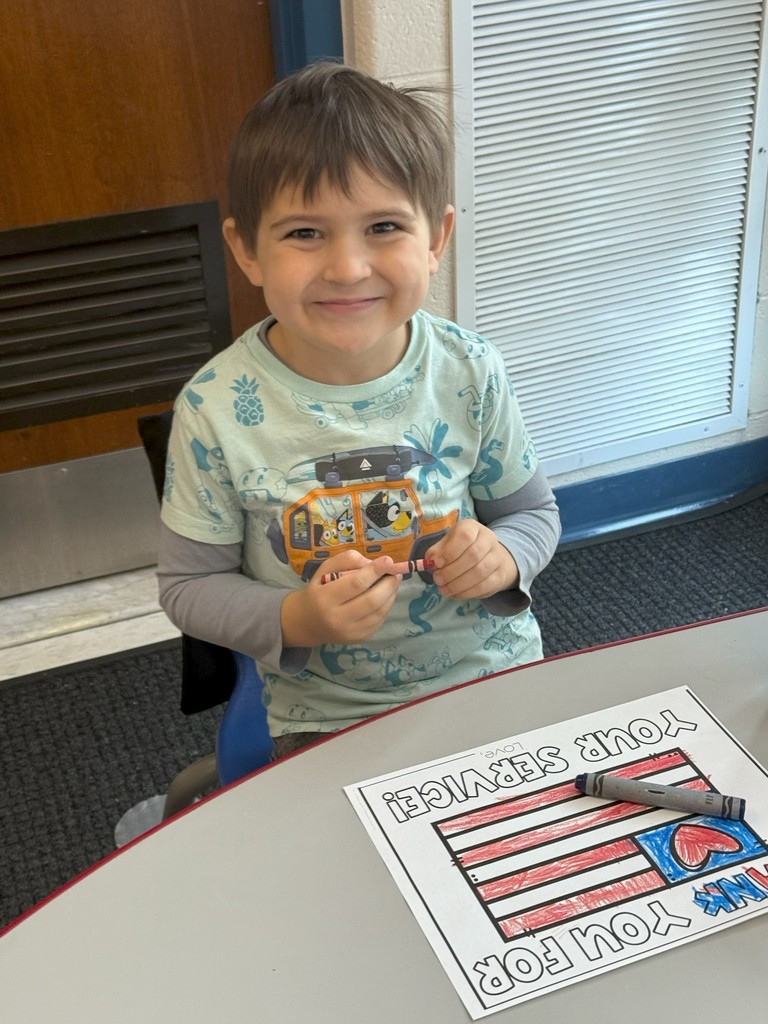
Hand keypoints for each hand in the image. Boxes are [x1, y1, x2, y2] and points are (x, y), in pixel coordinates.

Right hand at [280, 550, 400, 646]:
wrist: (308, 622)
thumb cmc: (318, 590)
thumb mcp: (325, 568)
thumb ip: (347, 560)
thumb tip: (371, 563)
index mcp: (325, 598)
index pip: (356, 584)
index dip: (375, 571)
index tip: (388, 560)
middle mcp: (337, 619)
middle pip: (372, 600)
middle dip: (389, 584)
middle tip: (395, 573)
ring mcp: (350, 632)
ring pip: (380, 612)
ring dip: (391, 594)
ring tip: (393, 582)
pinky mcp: (359, 638)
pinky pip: (379, 620)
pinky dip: (386, 606)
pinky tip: (385, 596)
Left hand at [427, 519, 518, 600]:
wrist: (489, 558)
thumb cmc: (461, 549)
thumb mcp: (447, 544)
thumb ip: (437, 551)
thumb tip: (431, 561)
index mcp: (473, 528)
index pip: (465, 536)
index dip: (450, 551)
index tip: (437, 563)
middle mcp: (488, 539)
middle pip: (473, 555)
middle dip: (451, 571)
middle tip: (437, 580)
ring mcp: (497, 558)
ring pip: (479, 573)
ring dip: (458, 584)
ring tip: (443, 589)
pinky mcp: (500, 576)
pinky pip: (484, 586)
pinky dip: (466, 593)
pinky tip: (455, 594)